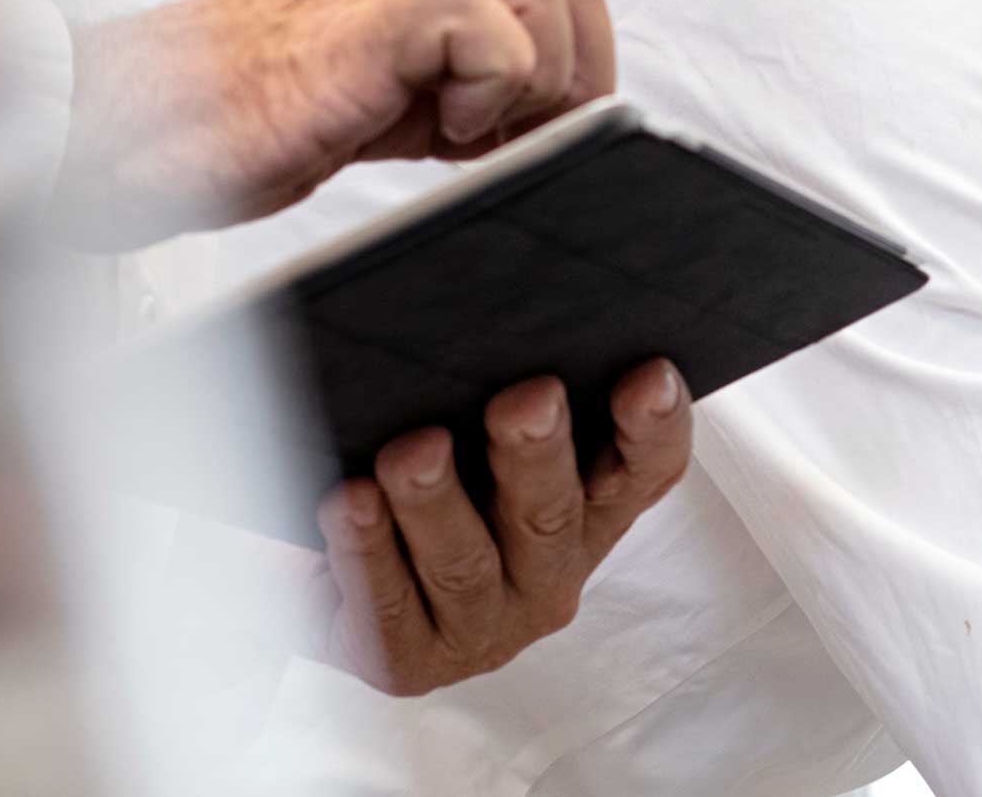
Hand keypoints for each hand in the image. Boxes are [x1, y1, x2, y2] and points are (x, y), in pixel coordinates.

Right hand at [51, 0, 612, 246]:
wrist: (87, 127)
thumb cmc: (190, 136)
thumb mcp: (340, 112)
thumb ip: (420, 99)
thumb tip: (512, 141)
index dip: (566, 61)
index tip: (518, 141)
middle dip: (569, 64)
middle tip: (503, 138)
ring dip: (532, 67)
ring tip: (465, 133)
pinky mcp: (353, 22)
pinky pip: (471, 11)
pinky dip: (484, 79)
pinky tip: (430, 134)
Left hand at [318, 362, 690, 696]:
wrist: (327, 582)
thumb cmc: (420, 479)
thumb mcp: (473, 432)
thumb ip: (495, 389)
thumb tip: (484, 320)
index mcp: (588, 514)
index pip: (644, 472)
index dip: (653, 429)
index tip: (650, 374)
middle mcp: (547, 577)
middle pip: (552, 517)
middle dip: (538, 456)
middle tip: (528, 400)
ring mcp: (482, 627)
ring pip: (465, 565)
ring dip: (437, 503)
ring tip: (412, 453)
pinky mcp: (407, 661)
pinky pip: (387, 607)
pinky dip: (367, 551)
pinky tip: (350, 502)